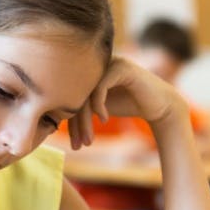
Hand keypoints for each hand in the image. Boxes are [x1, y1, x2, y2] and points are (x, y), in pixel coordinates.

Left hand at [68, 57, 185, 149]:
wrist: (159, 105)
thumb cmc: (128, 104)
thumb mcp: (98, 107)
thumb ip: (79, 107)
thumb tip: (50, 119)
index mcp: (88, 70)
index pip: (69, 96)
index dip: (68, 122)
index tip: (73, 144)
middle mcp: (96, 63)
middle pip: (75, 95)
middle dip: (76, 125)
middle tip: (78, 146)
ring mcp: (109, 63)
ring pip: (86, 93)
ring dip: (85, 121)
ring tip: (89, 140)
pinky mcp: (121, 68)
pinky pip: (100, 87)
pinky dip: (99, 106)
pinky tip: (104, 120)